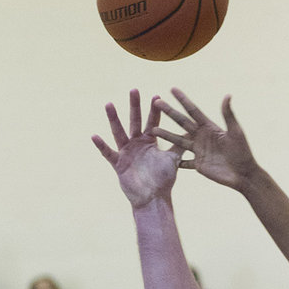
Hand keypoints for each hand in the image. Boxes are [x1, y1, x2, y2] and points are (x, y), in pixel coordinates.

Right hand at [92, 89, 182, 208]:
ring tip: (109, 104)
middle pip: (135, 121)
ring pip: (119, 132)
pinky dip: (102, 145)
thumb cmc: (163, 180)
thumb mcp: (173, 160)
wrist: (153, 198)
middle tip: (134, 89)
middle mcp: (137, 144)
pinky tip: (95, 136)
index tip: (156, 96)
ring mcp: (126, 152)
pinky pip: (108, 153)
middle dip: (135, 106)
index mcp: (150, 142)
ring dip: (114, 119)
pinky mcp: (118, 163)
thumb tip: (193, 132)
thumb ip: (180, 145)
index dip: (154, 110)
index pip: (152, 122)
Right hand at [150, 88, 258, 190]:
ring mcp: (199, 150)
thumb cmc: (243, 151)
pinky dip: (175, 160)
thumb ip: (228, 115)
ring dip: (166, 135)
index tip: (172, 89)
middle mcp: (202, 137)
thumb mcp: (236, 132)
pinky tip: (163, 158)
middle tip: (156, 102)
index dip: (183, 100)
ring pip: (178, 141)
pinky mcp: (198, 164)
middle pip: (182, 122)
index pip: (194, 111)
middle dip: (170, 112)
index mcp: (210, 127)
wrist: (244, 174)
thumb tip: (227, 95)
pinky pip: (183, 162)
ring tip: (152, 130)